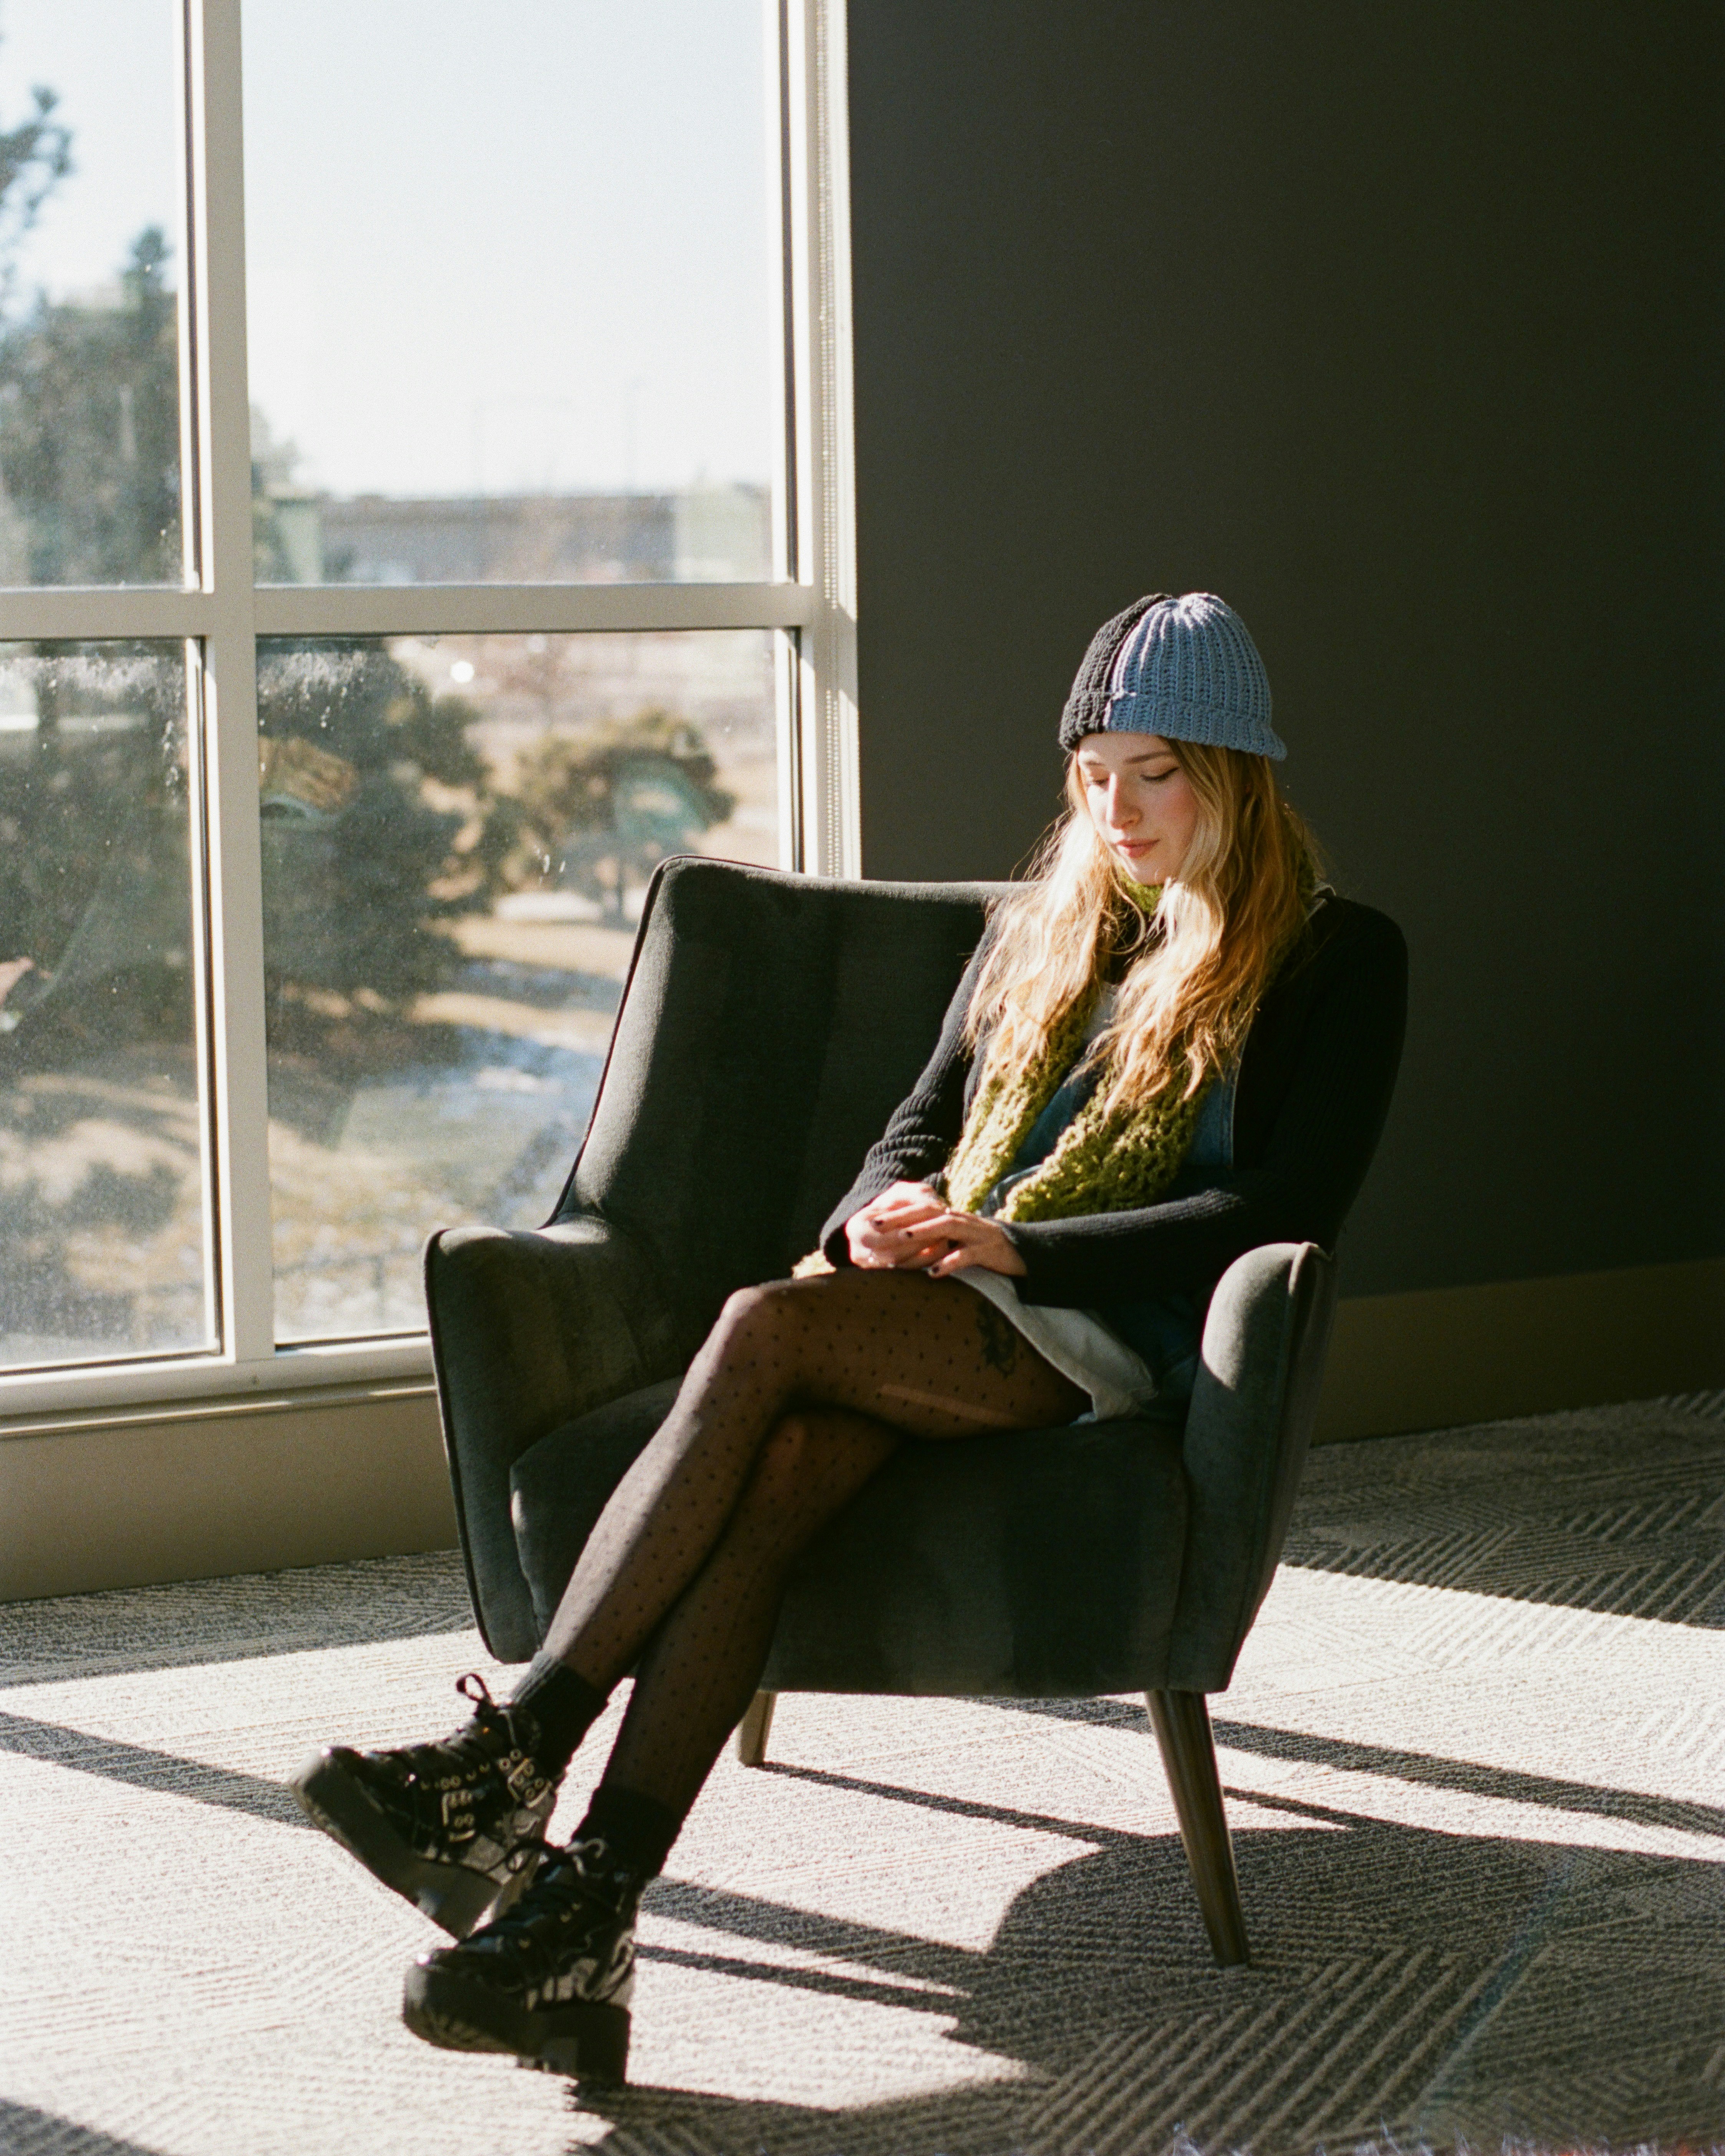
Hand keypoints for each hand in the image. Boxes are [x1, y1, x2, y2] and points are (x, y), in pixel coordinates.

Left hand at [845, 1182, 1026, 1278]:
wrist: (1023, 1253)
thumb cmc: (982, 1249)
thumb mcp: (955, 1242)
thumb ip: (933, 1241)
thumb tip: (901, 1248)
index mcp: (952, 1217)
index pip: (920, 1209)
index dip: (895, 1213)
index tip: (871, 1219)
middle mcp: (962, 1220)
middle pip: (929, 1213)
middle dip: (901, 1218)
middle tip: (875, 1225)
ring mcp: (976, 1234)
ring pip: (948, 1227)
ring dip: (924, 1231)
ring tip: (902, 1239)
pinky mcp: (989, 1251)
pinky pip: (969, 1255)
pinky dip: (951, 1261)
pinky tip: (935, 1271)